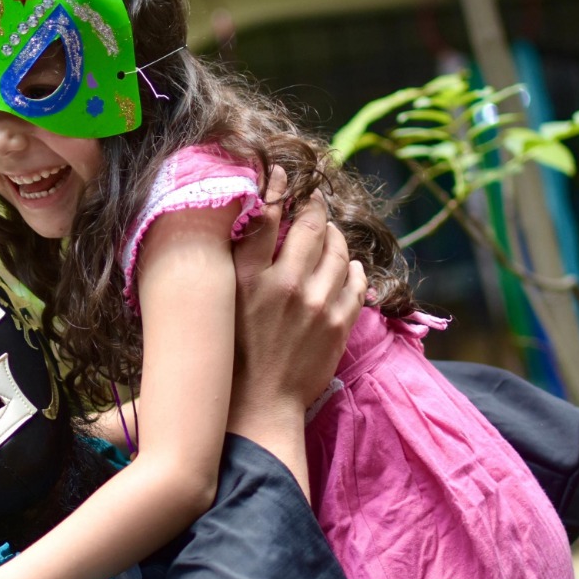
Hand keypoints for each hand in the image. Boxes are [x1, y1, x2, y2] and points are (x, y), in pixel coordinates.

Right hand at [231, 165, 366, 413]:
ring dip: (333, 234)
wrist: (260, 405)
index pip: (266, 214)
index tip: (282, 173)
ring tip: (326, 233)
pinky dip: (350, 267)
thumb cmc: (233, 353)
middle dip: (313, 204)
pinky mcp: (340, 324)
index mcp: (248, 279)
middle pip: (311, 224)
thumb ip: (234, 261)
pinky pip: (355, 279)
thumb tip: (248, 215)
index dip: (276, 186)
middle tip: (311, 198)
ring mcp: (318, 305)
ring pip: (337, 248)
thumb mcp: (223, 304)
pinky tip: (341, 267)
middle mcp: (286, 286)